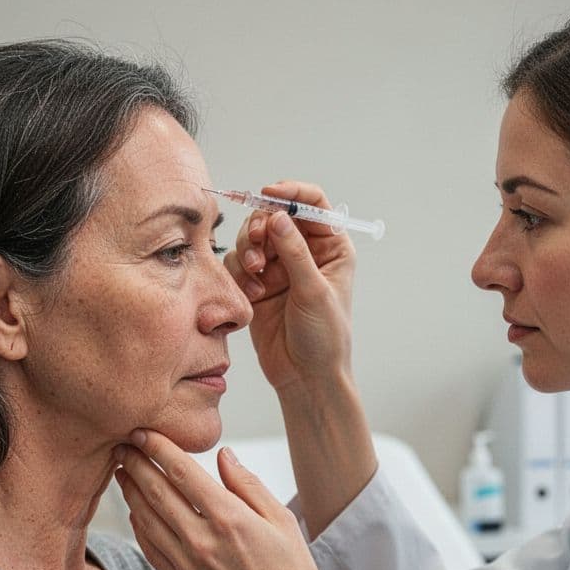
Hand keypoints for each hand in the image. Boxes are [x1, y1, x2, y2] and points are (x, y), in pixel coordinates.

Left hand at [115, 430, 351, 569]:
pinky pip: (150, 550)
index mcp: (229, 519)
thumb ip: (248, 485)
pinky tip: (136, 512)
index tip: (144, 432)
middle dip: (136, 464)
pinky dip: (138, 526)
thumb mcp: (282, 520)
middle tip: (122, 444)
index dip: (158, 448)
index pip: (182, 472)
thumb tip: (224, 456)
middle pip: (156, 493)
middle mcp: (202, 541)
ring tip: (123, 473)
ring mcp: (187, 567)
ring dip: (131, 493)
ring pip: (146, 520)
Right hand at [223, 181, 356, 391]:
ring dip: (249, 249)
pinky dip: (240, 272)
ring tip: (255, 273)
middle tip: (259, 242)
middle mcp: (304, 252)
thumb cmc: (324, 338)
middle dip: (261, 225)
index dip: (290, 193)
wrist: (305, 377)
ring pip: (253, 236)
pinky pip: (238, 262)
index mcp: (330, 247)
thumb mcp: (314, 291)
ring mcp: (279, 267)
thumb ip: (295, 251)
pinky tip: (253, 293)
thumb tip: (279, 216)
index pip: (312, 204)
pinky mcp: (257, 283)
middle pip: (275, 215)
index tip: (270, 194)